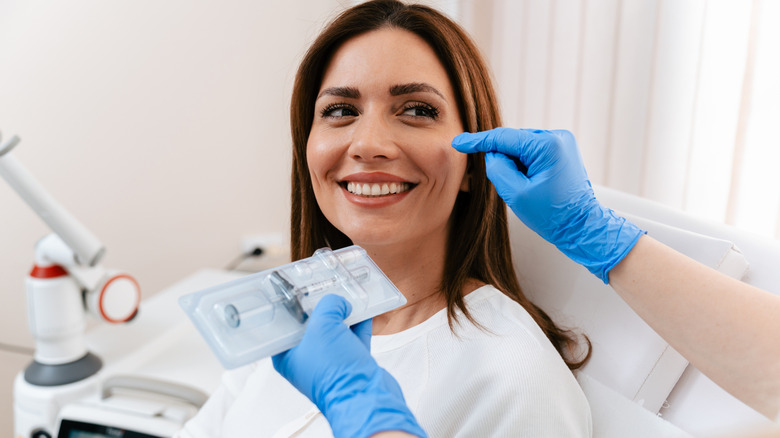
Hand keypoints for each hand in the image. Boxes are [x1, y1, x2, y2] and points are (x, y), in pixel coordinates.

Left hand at [273, 294, 426, 437]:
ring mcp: (330, 363)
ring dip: (343, 314)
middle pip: (312, 326)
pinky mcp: (351, 365)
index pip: (285, 325)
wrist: (366, 398)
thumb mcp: (324, 326)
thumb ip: (328, 306)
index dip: (292, 306)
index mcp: (288, 356)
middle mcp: (307, 360)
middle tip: (327, 288)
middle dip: (321, 307)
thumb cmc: (334, 370)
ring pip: (335, 331)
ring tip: (347, 295)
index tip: (299, 290)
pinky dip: (359, 323)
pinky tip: (363, 308)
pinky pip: (353, 338)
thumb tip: (338, 302)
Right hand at [452, 127, 643, 282]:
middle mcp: (557, 137)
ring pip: (522, 148)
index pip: (503, 138)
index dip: (477, 141)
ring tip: (527, 189)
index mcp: (548, 145)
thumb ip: (497, 169)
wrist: (582, 227)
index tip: (457, 142)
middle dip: (504, 161)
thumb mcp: (516, 195)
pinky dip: (525, 166)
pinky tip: (531, 185)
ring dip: (515, 165)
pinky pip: (532, 153)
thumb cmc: (552, 215)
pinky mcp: (562, 151)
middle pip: (513, 143)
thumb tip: (493, 154)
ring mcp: (562, 143)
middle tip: (512, 188)